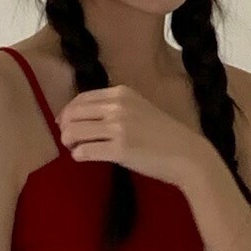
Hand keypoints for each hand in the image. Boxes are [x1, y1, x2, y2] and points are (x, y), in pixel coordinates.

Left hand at [56, 83, 207, 188]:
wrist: (186, 154)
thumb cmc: (164, 134)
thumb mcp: (139, 109)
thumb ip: (115, 108)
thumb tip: (85, 117)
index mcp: (122, 93)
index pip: (82, 98)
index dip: (68, 111)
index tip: (64, 122)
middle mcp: (118, 107)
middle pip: (74, 114)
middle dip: (65, 127)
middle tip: (67, 139)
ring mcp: (118, 128)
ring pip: (74, 132)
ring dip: (69, 142)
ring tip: (74, 148)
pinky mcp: (119, 150)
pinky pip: (85, 151)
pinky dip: (78, 155)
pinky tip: (82, 157)